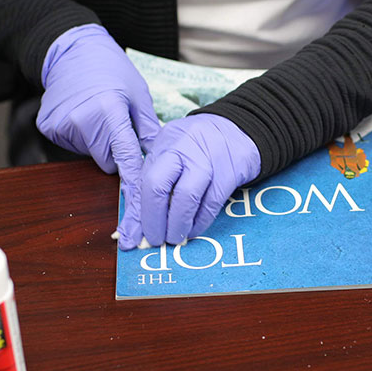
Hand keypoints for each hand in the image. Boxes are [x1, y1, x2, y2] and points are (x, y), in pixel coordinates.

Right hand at [36, 24, 160, 205]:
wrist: (71, 50)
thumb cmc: (111, 69)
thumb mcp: (138, 94)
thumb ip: (147, 128)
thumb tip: (158, 158)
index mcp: (109, 111)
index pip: (125, 157)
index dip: (135, 184)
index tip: (139, 212)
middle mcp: (83, 121)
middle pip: (107, 161)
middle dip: (115, 150)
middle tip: (115, 123)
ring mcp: (62, 126)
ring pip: (90, 154)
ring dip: (98, 142)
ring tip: (96, 112)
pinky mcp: (49, 128)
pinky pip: (73, 145)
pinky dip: (80, 136)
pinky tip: (81, 113)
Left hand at [120, 113, 259, 248]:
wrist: (238, 130)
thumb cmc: (199, 146)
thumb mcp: (173, 151)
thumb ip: (156, 178)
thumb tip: (138, 222)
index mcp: (165, 143)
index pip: (144, 180)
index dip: (137, 213)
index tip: (133, 236)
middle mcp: (183, 149)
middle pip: (157, 186)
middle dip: (153, 219)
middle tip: (154, 239)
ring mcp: (207, 160)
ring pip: (186, 198)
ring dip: (177, 225)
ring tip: (174, 238)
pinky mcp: (228, 173)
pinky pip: (210, 204)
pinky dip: (199, 222)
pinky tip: (193, 230)